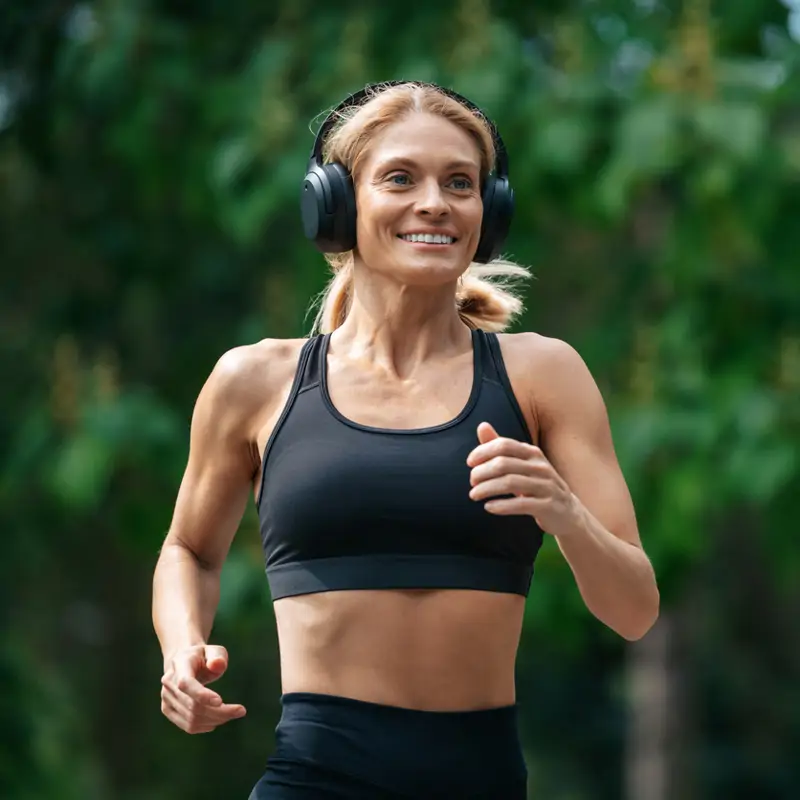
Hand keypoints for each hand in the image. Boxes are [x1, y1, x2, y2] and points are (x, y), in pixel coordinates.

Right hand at [160, 644, 245, 733]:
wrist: (184, 662)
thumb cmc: (204, 656)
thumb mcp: (214, 650)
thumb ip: (218, 656)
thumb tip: (218, 665)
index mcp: (179, 664)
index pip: (186, 684)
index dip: (201, 695)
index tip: (221, 701)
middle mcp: (168, 683)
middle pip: (192, 705)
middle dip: (219, 712)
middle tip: (240, 711)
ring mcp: (166, 698)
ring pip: (191, 719)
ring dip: (215, 720)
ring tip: (232, 713)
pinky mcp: (168, 710)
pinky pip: (188, 726)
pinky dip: (206, 725)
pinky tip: (218, 719)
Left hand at [467, 422, 581, 537]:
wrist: (568, 513)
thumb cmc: (538, 485)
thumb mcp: (521, 465)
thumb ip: (501, 447)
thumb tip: (481, 425)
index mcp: (533, 453)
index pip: (503, 445)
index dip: (482, 452)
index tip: (470, 463)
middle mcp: (541, 467)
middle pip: (503, 464)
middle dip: (481, 472)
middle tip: (471, 482)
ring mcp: (547, 486)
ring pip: (510, 483)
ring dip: (487, 489)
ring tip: (474, 495)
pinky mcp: (549, 506)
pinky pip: (521, 504)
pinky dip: (501, 505)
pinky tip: (489, 507)